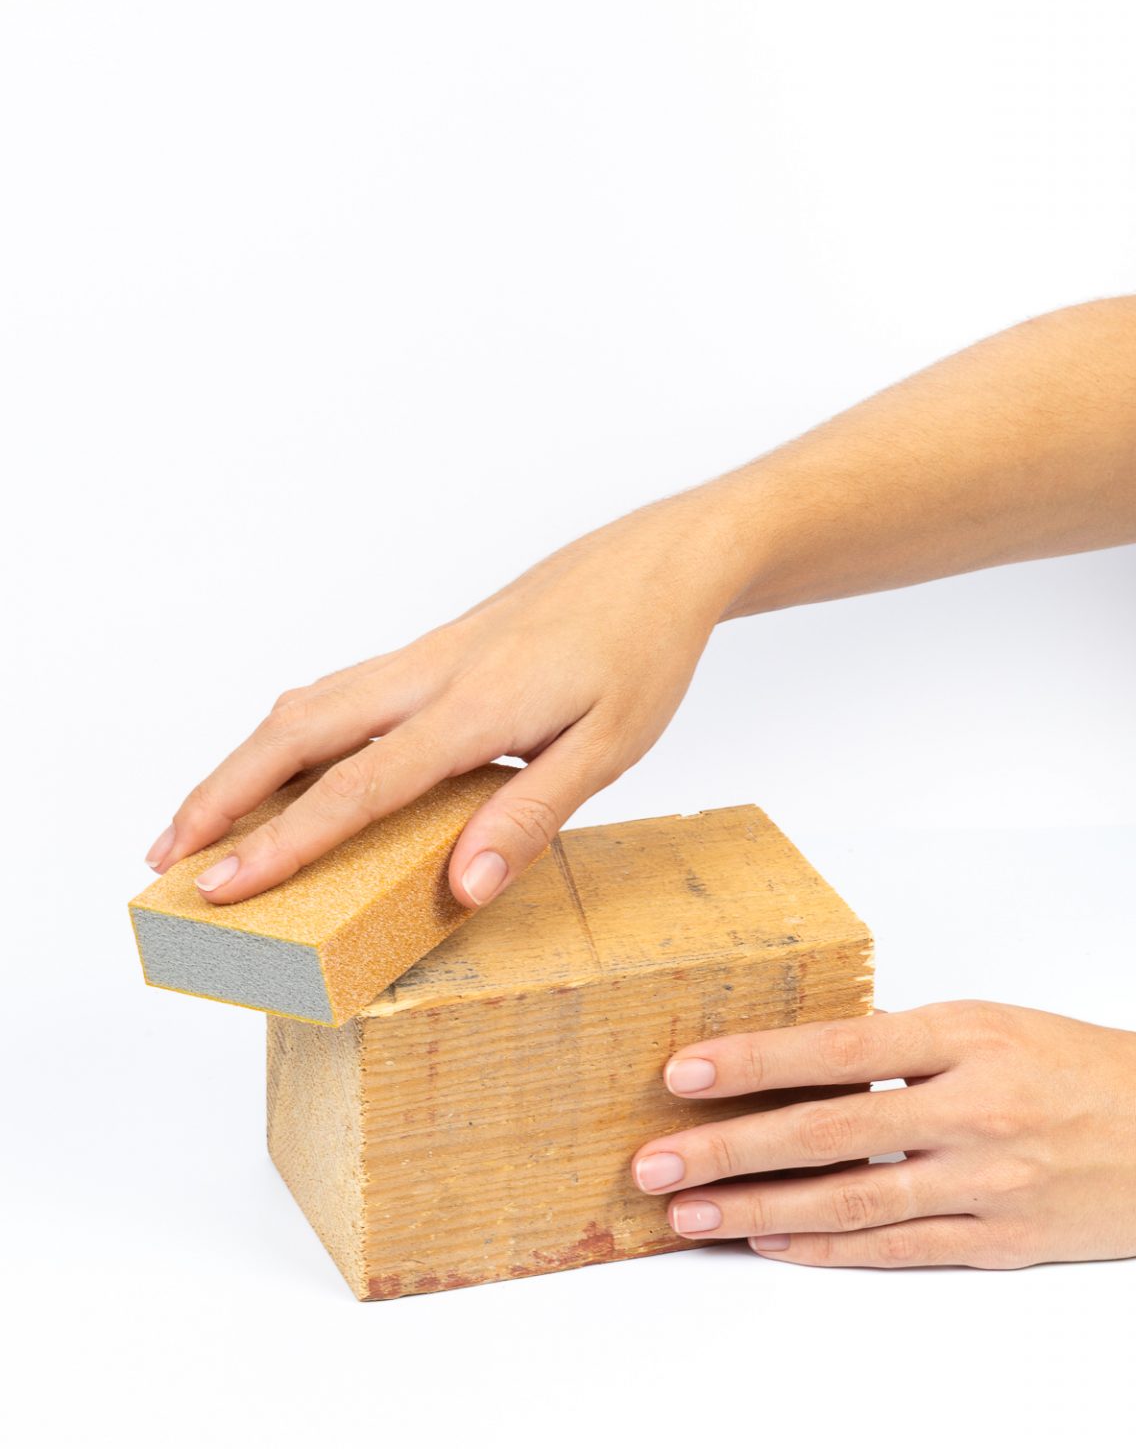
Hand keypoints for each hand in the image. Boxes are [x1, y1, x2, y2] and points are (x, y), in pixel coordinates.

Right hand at [144, 495, 741, 905]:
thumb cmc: (641, 653)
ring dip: (244, 762)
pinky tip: (283, 767)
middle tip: (165, 856)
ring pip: (306, 706)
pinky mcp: (432, 651)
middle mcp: (429, 676)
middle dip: (220, 794)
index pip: (355, 788)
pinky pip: (337, 693)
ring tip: (201, 820)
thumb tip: (463, 887)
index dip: (282, 843)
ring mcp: (424, 657)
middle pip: (295, 733)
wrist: (657, 561)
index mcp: (472, 710)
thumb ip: (530, 815)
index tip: (220, 887)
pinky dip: (288, 734)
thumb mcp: (610, 748)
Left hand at [632, 1001, 1135, 1266]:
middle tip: (652, 1161)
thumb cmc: (1099, 1070)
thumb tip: (813, 1062)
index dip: (753, 1062)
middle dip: (728, 1148)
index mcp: (969, 1037)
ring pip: (850, 1201)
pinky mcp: (1003, 1243)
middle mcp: (973, 1109)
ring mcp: (988, 1183)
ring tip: (688, 1214)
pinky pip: (897, 1248)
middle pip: (827, 1129)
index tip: (681, 1071)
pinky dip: (827, 1249)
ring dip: (757, 1210)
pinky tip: (771, 1244)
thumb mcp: (1005, 1025)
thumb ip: (914, 1044)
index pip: (837, 1046)